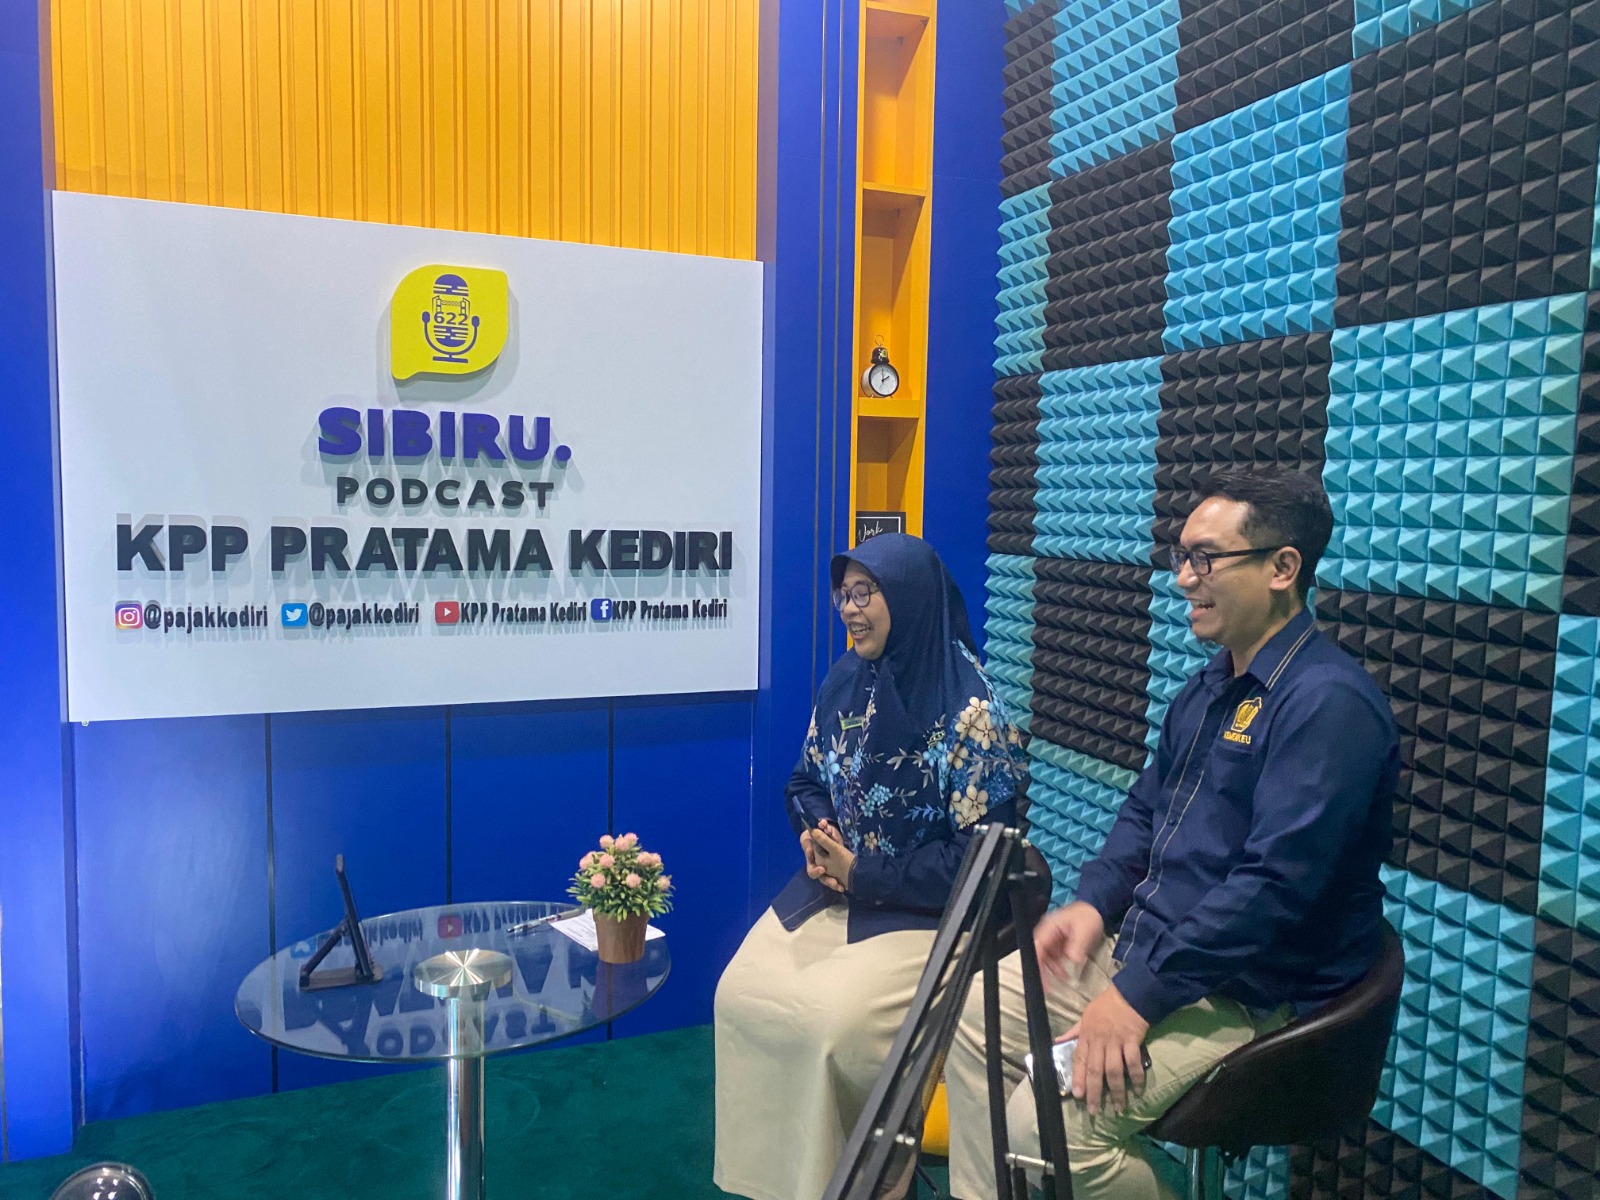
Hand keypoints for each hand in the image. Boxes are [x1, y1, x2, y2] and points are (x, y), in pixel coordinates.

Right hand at [800, 820, 844, 879]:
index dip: (808, 851)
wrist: (839, 845)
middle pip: (811, 869)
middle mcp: (815, 860)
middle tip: (822, 870)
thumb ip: (826, 828)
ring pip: (822, 878)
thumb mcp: (830, 832)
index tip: (811, 850)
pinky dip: (836, 885)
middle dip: (816, 871)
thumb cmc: (832, 836)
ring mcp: (823, 869)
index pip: (807, 851)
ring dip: (828, 881)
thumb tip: (822, 822)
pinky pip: (831, 882)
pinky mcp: (831, 875)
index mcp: (812, 849)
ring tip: (835, 883)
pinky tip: (842, 887)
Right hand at [1034, 901, 1105, 986]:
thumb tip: (1072, 959)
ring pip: (1045, 957)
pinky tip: (1065, 973)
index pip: (1037, 947)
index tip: (1040, 979)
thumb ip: (1077, 945)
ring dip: (1052, 969)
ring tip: (1063, 978)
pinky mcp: (1057, 942)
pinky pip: (1053, 956)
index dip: (1036, 964)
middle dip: (1042, 970)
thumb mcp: (1084, 930)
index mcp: (1048, 927)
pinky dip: (1057, 966)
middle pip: (1038, 954)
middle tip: (1047, 987)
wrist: (1095, 908)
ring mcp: (1051, 937)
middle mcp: (1046, 932)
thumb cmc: (1087, 915)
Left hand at [1062, 985, 1148, 1115]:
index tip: (1076, 1095)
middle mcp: (1099, 1041)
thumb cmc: (1106, 1005)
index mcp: (1086, 1035)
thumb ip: (1074, 1032)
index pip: (1079, 1060)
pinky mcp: (1133, 1041)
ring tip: (1118, 1107)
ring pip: (1113, 1071)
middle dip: (1094, 1092)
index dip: (1077, 1078)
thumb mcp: (1085, 1016)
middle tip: (1094, 1111)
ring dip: (1115, 1091)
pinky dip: (1135, 1078)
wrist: (1130, 994)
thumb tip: (1057, 1042)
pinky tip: (1137, 1090)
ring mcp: (1116, 1042)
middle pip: (1095, 1070)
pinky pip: (1133, 1063)